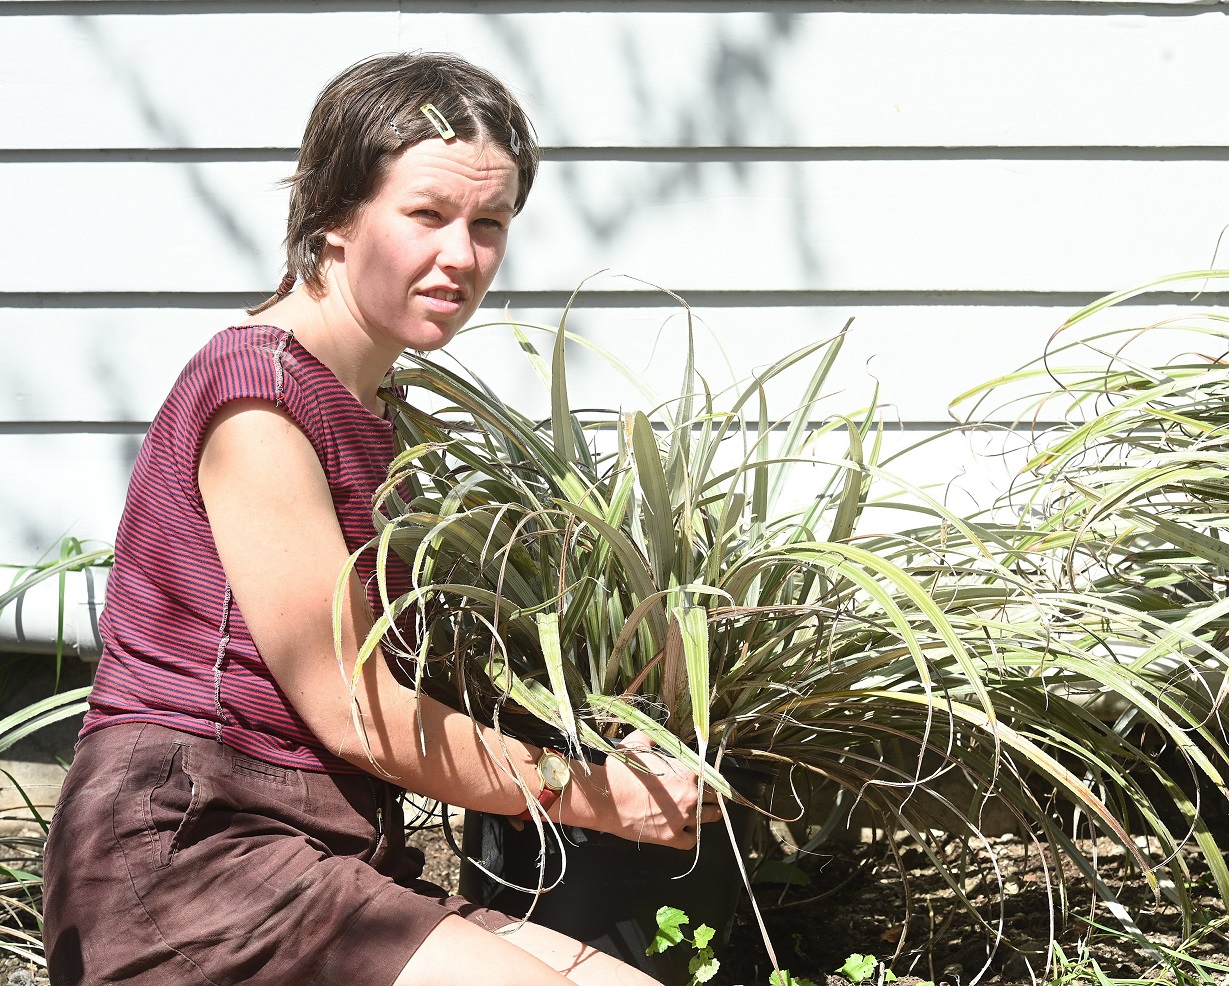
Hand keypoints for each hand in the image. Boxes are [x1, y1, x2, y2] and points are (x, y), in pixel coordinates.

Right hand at [595, 730, 721, 849]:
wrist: (605, 798)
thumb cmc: (621, 770)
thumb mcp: (638, 741)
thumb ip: (657, 736)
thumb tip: (666, 736)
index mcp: (686, 772)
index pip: (712, 775)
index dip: (711, 776)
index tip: (708, 778)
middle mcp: (690, 796)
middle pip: (715, 798)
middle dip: (714, 795)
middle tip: (713, 795)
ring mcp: (681, 819)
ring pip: (709, 818)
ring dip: (709, 814)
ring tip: (707, 812)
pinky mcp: (670, 837)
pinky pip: (691, 840)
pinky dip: (691, 835)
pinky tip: (686, 829)